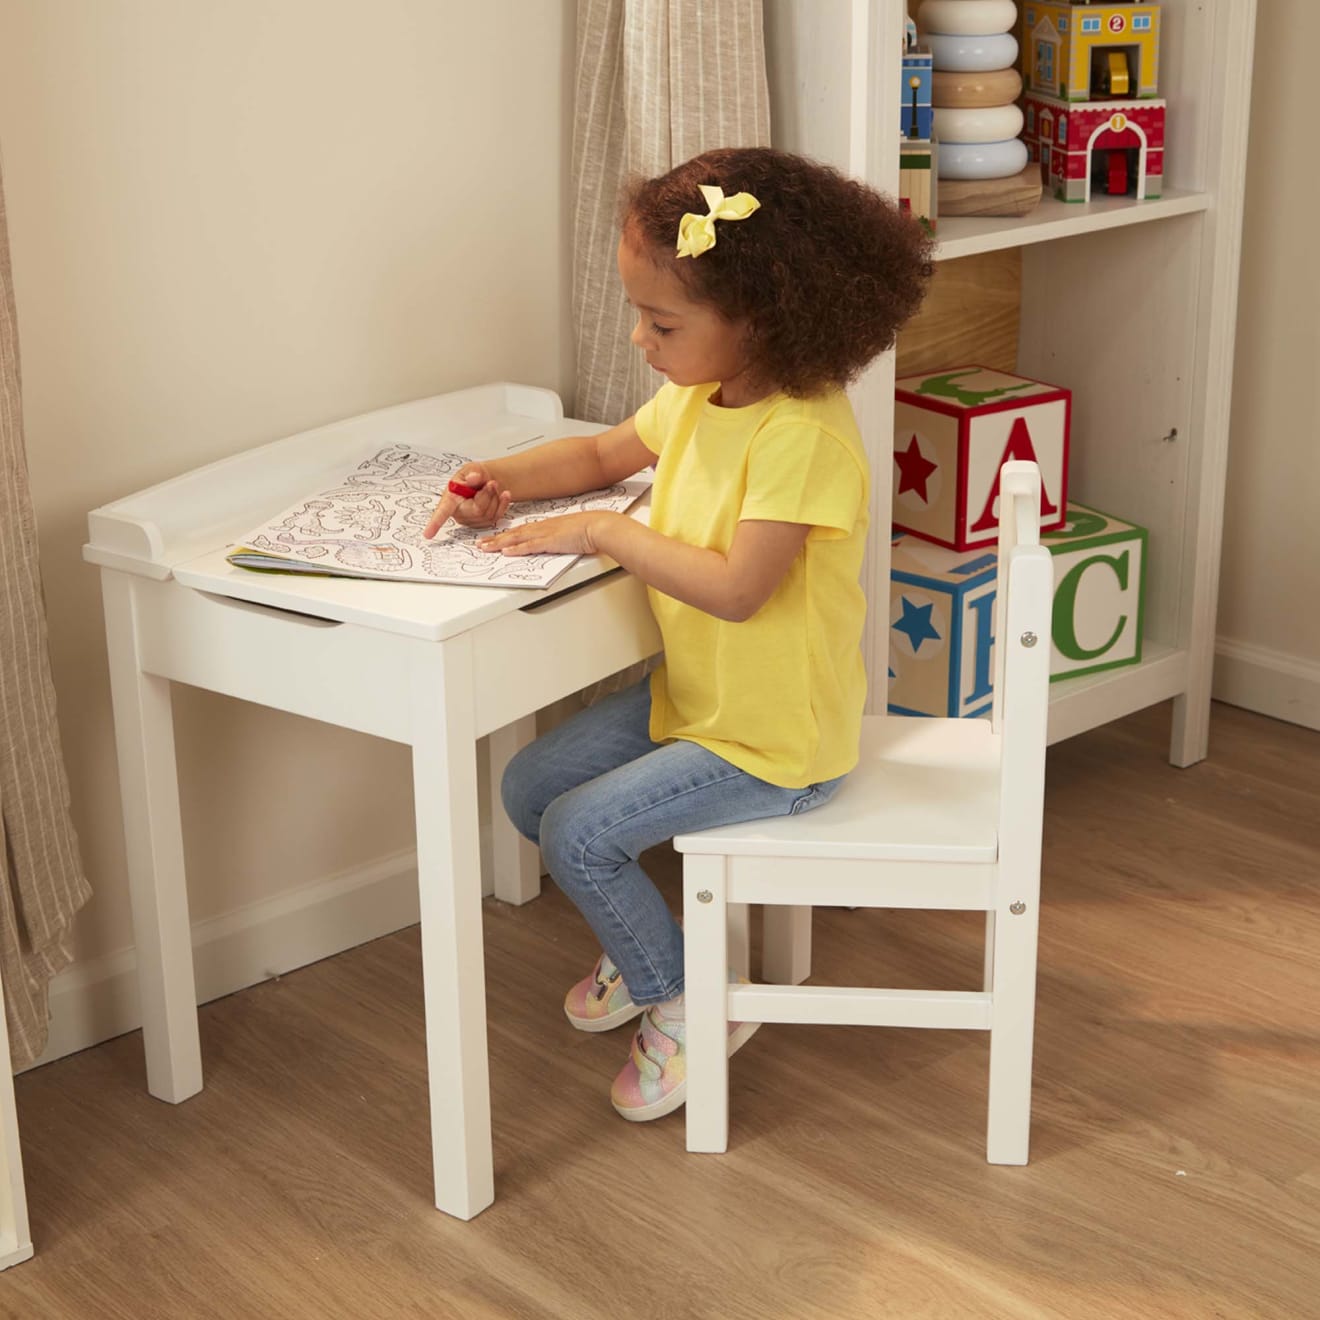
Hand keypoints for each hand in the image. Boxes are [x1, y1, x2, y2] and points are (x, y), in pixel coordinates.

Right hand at [423, 463, 511, 537]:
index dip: (435, 523)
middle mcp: (459, 513)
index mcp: (450, 499)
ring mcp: (472, 521)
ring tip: (493, 486)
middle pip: (477, 511)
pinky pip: (497, 516)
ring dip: (495, 498)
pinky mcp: (484, 523)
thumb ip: (472, 473)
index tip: (428, 534)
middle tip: (491, 483)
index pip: (442, 512)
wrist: (487, 481)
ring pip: (488, 514)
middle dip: (487, 495)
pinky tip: (504, 495)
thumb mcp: (471, 469)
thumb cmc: (474, 476)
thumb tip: (473, 477)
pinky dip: (503, 504)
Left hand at [478, 511, 616, 556]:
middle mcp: (542, 528)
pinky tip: (505, 552)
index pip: (522, 531)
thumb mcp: (572, 534)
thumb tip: (558, 544)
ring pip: (516, 539)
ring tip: (484, 548)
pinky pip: (529, 546)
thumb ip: (562, 539)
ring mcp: (545, 534)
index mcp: (547, 526)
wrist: (599, 526)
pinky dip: (516, 549)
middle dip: (495, 539)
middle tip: (480, 543)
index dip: (506, 535)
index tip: (495, 539)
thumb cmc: (591, 529)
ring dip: (498, 543)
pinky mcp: (550, 542)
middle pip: (514, 534)